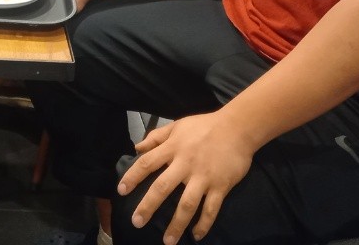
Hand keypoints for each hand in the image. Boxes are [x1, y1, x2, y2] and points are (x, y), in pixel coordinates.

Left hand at [117, 112, 255, 243]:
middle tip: (137, 222)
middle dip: (148, 206)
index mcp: (173, 148)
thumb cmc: (204, 126)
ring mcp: (203, 177)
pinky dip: (204, 224)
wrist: (237, 128)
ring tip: (167, 241)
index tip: (121, 191)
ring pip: (187, 204)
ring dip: (176, 224)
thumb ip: (156, 137)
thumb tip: (136, 148)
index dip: (132, 176)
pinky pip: (211, 209)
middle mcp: (185, 164)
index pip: (147, 163)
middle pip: (162, 187)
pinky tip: (196, 236)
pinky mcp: (221, 186)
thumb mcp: (177, 125)